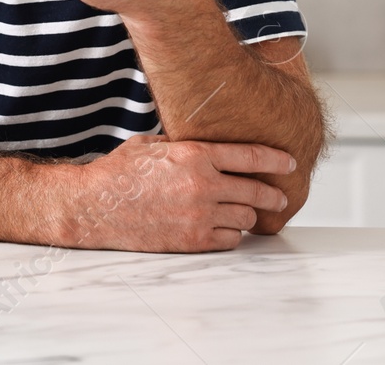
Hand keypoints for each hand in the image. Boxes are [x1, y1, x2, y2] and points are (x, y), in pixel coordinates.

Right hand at [61, 135, 294, 251]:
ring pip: (247, 218)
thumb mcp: (151, 145)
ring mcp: (200, 215)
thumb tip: (208, 145)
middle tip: (279, 196)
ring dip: (246, 215)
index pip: (251, 157)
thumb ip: (184, 145)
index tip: (289, 163)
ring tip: (241, 212)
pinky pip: (231, 240)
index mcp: (194, 155)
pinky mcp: (194, 240)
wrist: (94, 205)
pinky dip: (230, 234)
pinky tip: (221, 228)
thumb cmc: (118, 172)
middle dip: (273, 194)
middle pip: (257, 191)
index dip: (276, 160)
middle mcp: (203, 184)